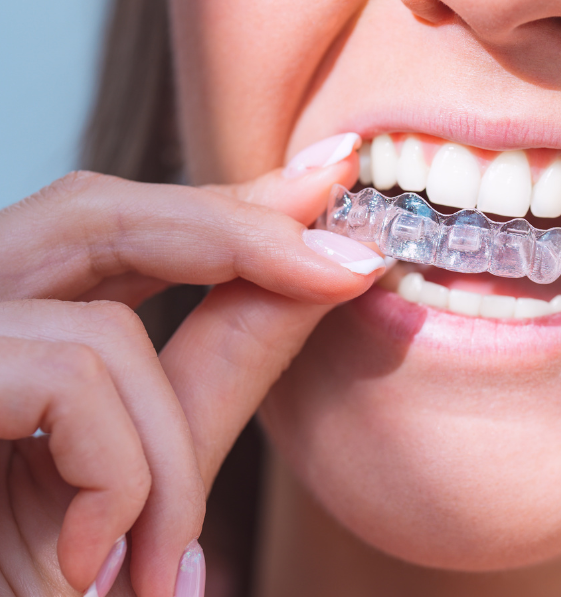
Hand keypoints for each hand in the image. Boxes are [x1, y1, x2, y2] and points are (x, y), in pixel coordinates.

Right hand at [0, 135, 379, 595]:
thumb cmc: (68, 584)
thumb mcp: (147, 472)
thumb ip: (220, 365)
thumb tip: (325, 268)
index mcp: (6, 335)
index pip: (117, 226)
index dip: (227, 203)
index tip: (330, 179)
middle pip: (94, 215)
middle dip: (239, 234)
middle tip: (350, 263)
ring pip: (101, 325)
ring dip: (167, 451)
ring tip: (162, 555)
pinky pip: (72, 379)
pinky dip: (119, 475)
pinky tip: (94, 558)